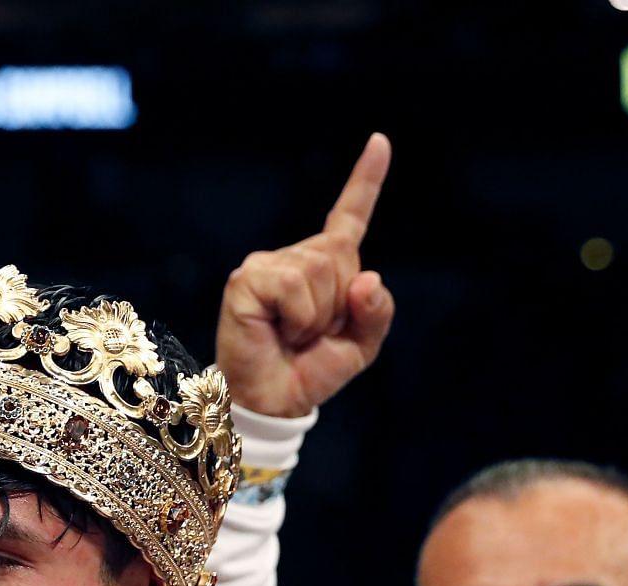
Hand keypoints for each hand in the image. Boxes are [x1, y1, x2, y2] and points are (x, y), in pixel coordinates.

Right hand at [217, 133, 395, 418]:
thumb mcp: (362, 345)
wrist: (275, 401)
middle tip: (311, 333)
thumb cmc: (311, 371)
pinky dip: (297, 316)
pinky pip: (293, 285)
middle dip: (338, 303)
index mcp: (326, 267)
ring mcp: (268, 264)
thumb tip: (366, 279)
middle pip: (341, 257)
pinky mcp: (246, 279)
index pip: (349, 217)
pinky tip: (277, 329)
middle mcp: (296, 257)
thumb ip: (376, 311)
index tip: (380, 142)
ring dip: (317, 315)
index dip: (366, 179)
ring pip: (319, 271)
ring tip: (293, 335)